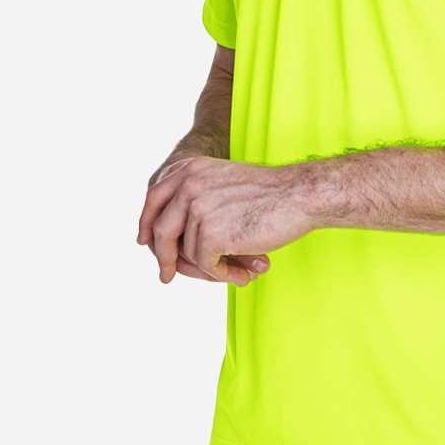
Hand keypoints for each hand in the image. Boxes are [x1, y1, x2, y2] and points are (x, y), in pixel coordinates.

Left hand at [137, 156, 314, 282]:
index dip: (146, 224)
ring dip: (210, 268)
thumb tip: (169, 245)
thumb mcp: (223, 183)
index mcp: (190, 169)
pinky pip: (207, 266)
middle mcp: (188, 185)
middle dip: (164, 258)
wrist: (299, 195)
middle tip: (166, 276)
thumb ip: (196, 200)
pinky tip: (246, 272)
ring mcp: (197, 209)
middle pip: (159, 232)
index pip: (154, 198)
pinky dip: (225, 274)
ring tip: (240, 269)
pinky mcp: (210, 234)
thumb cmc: (270, 194)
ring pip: (187, 254)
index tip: (145, 243)